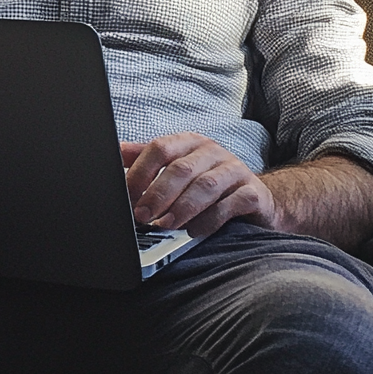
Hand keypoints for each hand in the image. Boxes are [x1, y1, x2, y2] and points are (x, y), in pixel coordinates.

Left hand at [121, 133, 278, 238]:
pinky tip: (194, 231)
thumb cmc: (210, 179)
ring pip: (206, 186)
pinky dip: (209, 220)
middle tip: (142, 215)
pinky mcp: (252, 193)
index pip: (160, 148)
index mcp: (189, 142)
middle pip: (181, 168)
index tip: (128, 195)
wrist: (257, 198)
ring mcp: (234, 171)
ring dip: (182, 207)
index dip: (141, 171)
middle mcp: (212, 152)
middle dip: (158, 193)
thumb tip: (115, 152)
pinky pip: (230, 206)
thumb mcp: (178, 165)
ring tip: (165, 225)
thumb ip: (147, 158)